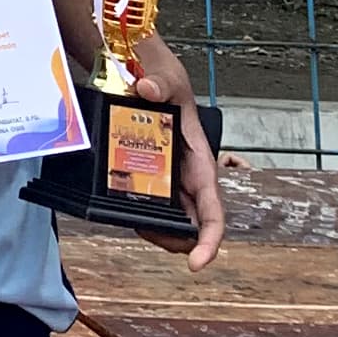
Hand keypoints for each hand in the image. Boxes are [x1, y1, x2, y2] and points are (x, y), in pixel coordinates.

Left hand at [125, 34, 225, 270]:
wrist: (144, 73)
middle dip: (176, 241)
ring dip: (156, 230)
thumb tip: (147, 89)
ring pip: (171, 220)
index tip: (198, 262)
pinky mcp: (150, 174)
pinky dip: (141, 212)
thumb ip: (159, 82)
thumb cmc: (163, 79)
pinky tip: (123, 207)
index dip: (211, 240)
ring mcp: (169, 178)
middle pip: (193, 225)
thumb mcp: (165, 77)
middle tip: (146, 233)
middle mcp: (188, 176)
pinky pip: (149, 203)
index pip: (214, 210)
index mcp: (200, 162)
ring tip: (132, 220)